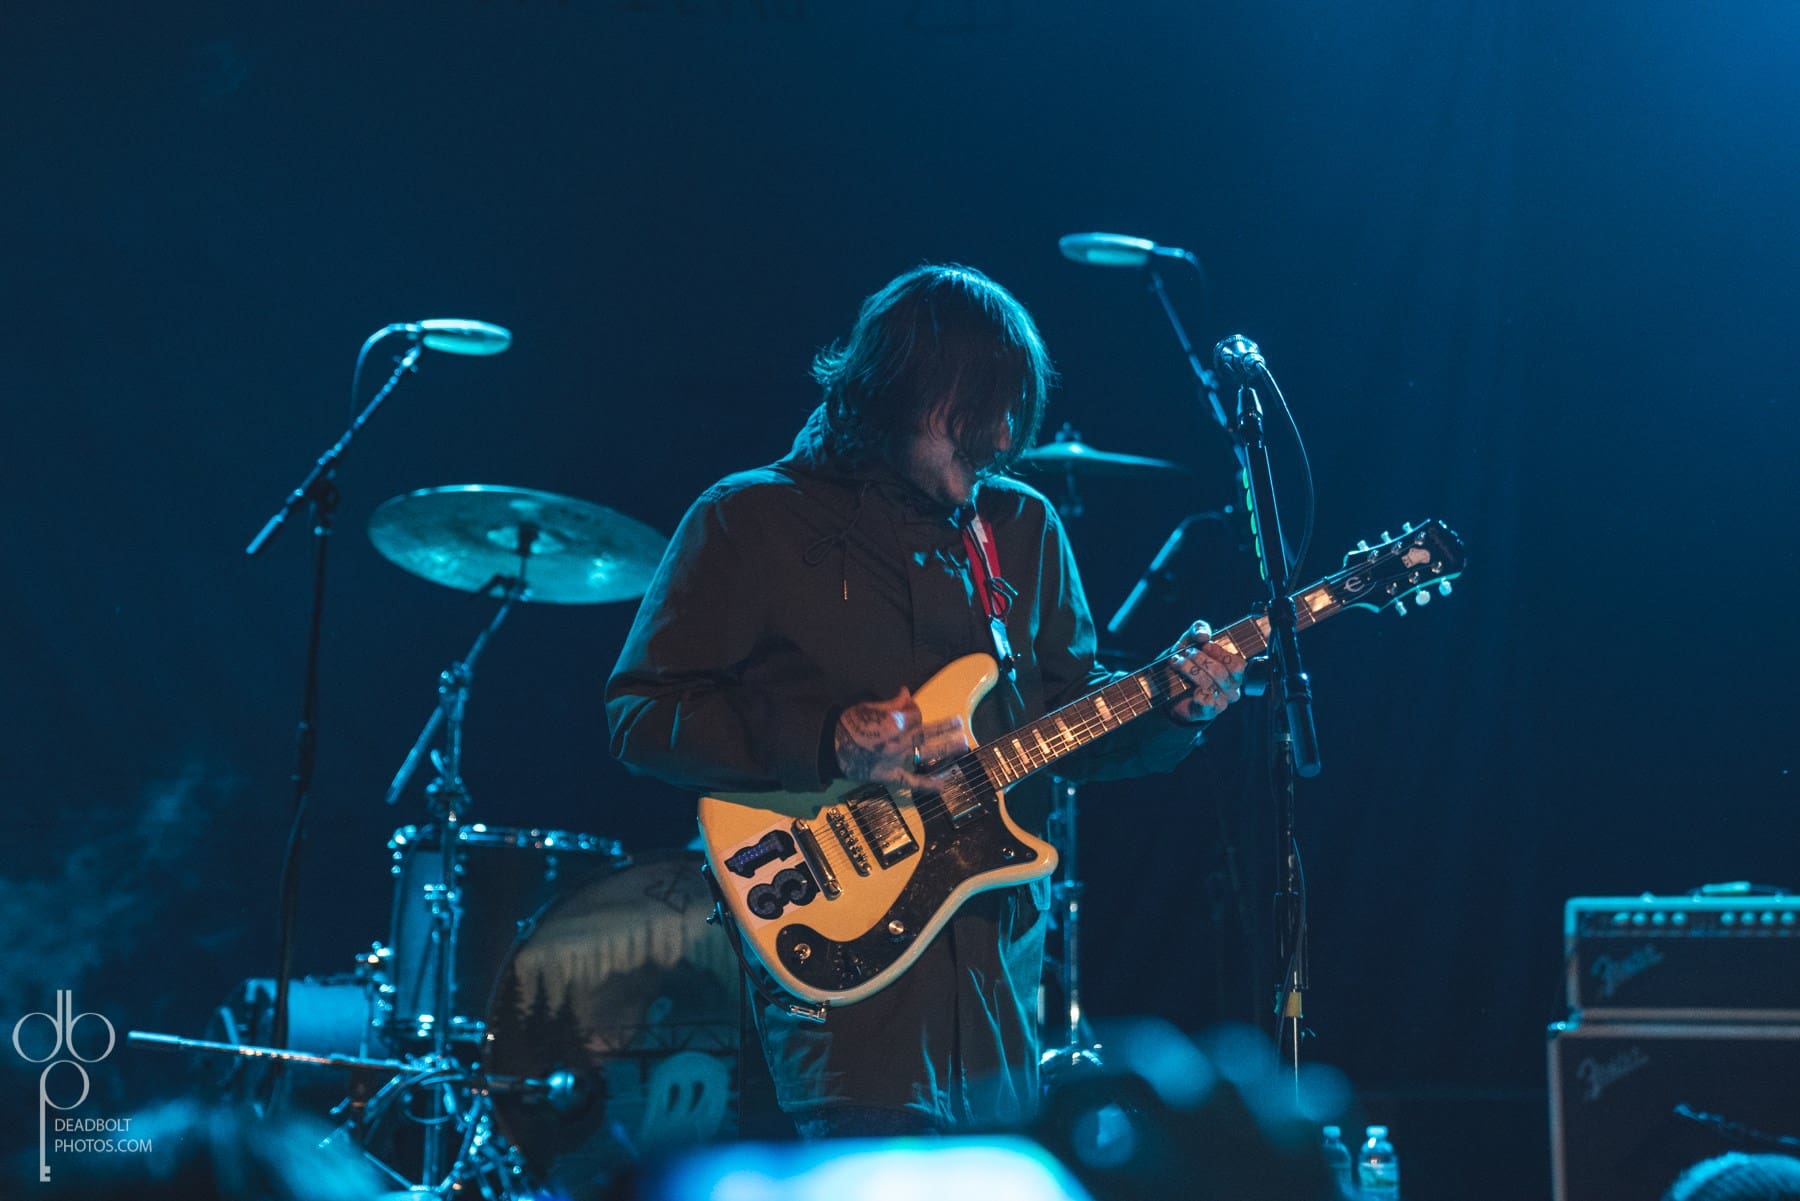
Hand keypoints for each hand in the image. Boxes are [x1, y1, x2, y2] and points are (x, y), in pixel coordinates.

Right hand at [834, 687, 969, 789]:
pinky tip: (943, 785)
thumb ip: (892, 703)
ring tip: (963, 744)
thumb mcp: (869, 707)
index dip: (915, 710)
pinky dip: (927, 785)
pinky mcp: (891, 775)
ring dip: (947, 748)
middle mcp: (902, 739)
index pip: (915, 714)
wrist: (832, 748)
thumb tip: (906, 692)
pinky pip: (912, 781)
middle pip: (930, 731)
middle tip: (961, 725)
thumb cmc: (849, 725)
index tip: (912, 709)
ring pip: (928, 751)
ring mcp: (899, 758)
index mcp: (897, 721)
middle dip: (947, 727)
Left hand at [1166, 621, 1247, 722]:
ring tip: (1177, 663)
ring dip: (1190, 671)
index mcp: (1234, 671)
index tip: (1205, 645)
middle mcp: (1231, 687)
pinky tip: (1190, 689)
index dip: (1220, 653)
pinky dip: (1198, 695)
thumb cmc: (1187, 660)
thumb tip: (1204, 634)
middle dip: (1199, 660)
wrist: (1169, 685)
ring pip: (1209, 685)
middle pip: (1220, 673)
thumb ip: (1198, 629)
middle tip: (1185, 654)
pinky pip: (1207, 704)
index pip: (1237, 664)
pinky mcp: (1208, 713)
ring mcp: (1221, 701)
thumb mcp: (1190, 640)